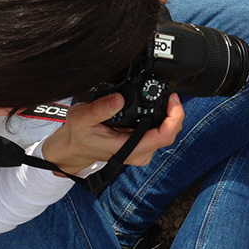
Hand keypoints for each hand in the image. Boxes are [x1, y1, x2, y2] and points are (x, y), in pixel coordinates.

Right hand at [41, 93, 184, 175]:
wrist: (73, 149)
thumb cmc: (78, 136)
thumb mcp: (82, 118)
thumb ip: (100, 109)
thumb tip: (118, 98)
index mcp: (128, 148)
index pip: (164, 136)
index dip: (174, 117)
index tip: (172, 100)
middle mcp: (138, 152)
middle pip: (170, 134)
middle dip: (175, 114)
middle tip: (170, 95)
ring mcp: (141, 151)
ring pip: (166, 134)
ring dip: (169, 117)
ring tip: (166, 99)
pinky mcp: (140, 146)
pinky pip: (158, 134)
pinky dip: (162, 120)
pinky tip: (157, 108)